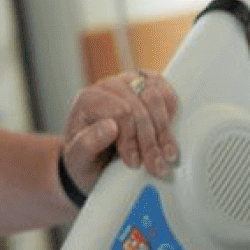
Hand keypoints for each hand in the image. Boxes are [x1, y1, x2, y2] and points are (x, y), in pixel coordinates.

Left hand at [59, 69, 179, 190]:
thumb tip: (110, 127)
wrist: (93, 160)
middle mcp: (107, 87)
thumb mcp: (78, 159)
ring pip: (154, 96)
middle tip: (156, 167)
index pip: (120, 111)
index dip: (130, 139)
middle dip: (149, 140)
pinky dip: (171, 113)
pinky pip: (164, 89)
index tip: (134, 163)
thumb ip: (87, 144)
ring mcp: (127, 83)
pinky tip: (168, 135)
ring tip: (167, 157)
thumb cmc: (84, 159)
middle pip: (139, 106)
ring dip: (164, 130)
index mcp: (87, 99)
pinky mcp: (144, 84)